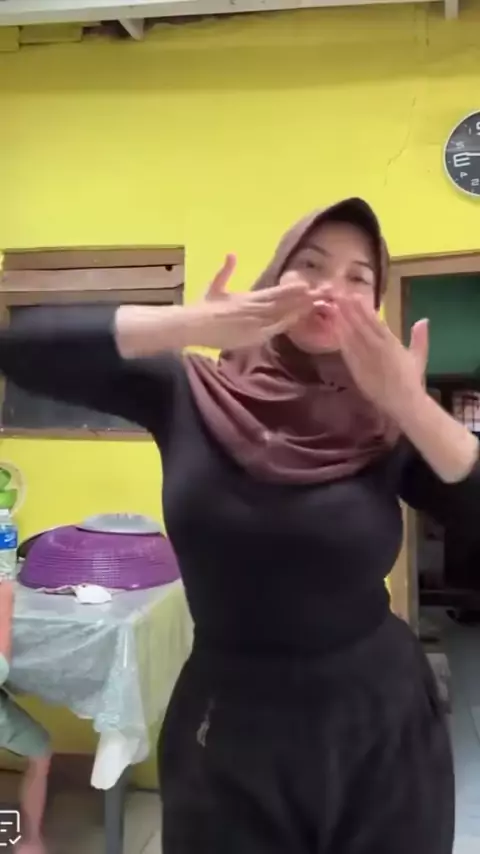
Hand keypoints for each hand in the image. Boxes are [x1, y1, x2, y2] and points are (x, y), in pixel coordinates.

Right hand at [189, 255, 316, 349]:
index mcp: (248, 297)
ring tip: (319, 304)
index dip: (293, 289)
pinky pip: (274, 330)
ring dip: (301, 309)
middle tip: (324, 293)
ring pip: (283, 315)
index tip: (308, 284)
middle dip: (305, 298)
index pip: (276, 292)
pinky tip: (300, 320)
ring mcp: (255, 324)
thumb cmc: (203, 308)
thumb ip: (226, 271)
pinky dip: (288, 324)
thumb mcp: (215, 287)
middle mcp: (255, 308)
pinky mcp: (252, 337)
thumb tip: (232, 253)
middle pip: (285, 303)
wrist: (193, 326)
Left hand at [335, 295, 428, 418]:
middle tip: (338, 295)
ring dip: (342, 320)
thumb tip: (423, 319)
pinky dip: (340, 339)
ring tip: (333, 307)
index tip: (355, 295)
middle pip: (360, 325)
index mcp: (391, 342)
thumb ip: (419, 338)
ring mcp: (364, 358)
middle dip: (349, 310)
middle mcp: (376, 347)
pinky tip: (333, 329)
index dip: (364, 308)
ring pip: (351, 336)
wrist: (403, 402)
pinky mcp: (356, 369)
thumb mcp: (418, 357)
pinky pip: (346, 351)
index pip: (375, 321)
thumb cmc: (411, 381)